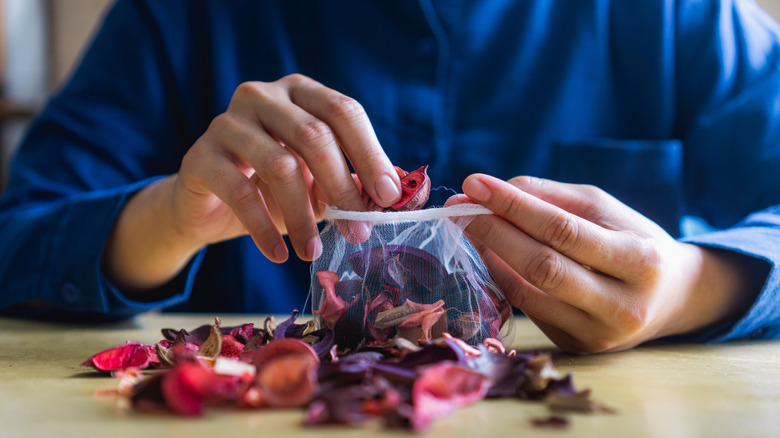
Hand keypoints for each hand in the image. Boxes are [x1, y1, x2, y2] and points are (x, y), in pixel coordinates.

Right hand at [104, 74, 400, 290]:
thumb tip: (407, 194)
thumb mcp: (319, 183)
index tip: (389, 197)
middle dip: (342, 187)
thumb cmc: (273, 189)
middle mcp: (262, 96)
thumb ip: (357, 183)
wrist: (209, 205)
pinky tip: (279, 254)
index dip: (370, 155)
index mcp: (299, 92)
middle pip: (314, 135)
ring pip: (279, 165)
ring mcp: (227, 123)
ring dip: (303, 216)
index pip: (343, 112)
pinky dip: (264, 228)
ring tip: (313, 251)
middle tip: (358, 231)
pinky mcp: (200, 156)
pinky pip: (240, 192)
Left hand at [447, 174, 762, 352]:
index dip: (514, 206)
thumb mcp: (605, 209)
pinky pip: (527, 309)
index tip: (475, 183)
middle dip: (494, 231)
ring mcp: (597, 334)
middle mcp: (622, 306)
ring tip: (467, 227)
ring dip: (489, 255)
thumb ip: (549, 197)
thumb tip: (487, 191)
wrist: (671, 298)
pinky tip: (487, 254)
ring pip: (528, 293)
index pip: (564, 230)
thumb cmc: (633, 242)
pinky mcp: (576, 347)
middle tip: (460, 206)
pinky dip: (500, 277)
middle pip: (542, 266)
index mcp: (640, 261)